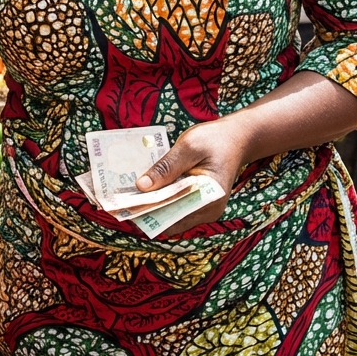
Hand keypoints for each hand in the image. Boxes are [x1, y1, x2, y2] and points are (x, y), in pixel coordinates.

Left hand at [134, 119, 248, 232]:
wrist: (236, 138)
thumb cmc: (215, 140)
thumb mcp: (189, 147)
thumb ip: (166, 167)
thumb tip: (141, 186)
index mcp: (209, 199)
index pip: (173, 214)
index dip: (147, 212)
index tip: (124, 206)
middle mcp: (207, 211)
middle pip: (169, 218)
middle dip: (146, 209)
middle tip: (120, 199)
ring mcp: (203, 209)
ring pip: (170, 214)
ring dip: (151, 205)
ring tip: (127, 194)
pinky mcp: (197, 203)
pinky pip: (175, 206)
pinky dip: (160, 199)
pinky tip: (145, 188)